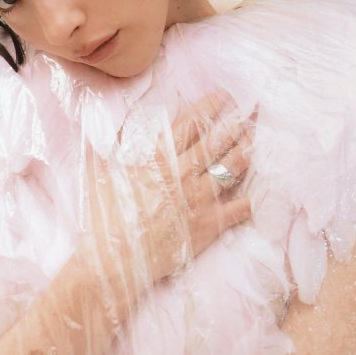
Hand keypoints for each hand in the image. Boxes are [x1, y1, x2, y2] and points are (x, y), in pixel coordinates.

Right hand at [86, 90, 253, 290]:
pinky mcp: (210, 225)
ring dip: (246, 150)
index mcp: (160, 156)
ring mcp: (200, 198)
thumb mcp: (102, 170)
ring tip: (253, 139)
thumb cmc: (105, 214)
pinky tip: (251, 193)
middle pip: (219, 140)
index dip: (212, 106)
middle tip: (250, 110)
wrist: (115, 257)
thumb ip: (115, 142)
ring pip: (233, 167)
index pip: (192, 123)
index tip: (225, 96)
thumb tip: (120, 122)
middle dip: (237, 121)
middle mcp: (184, 172)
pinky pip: (239, 208)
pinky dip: (248, 199)